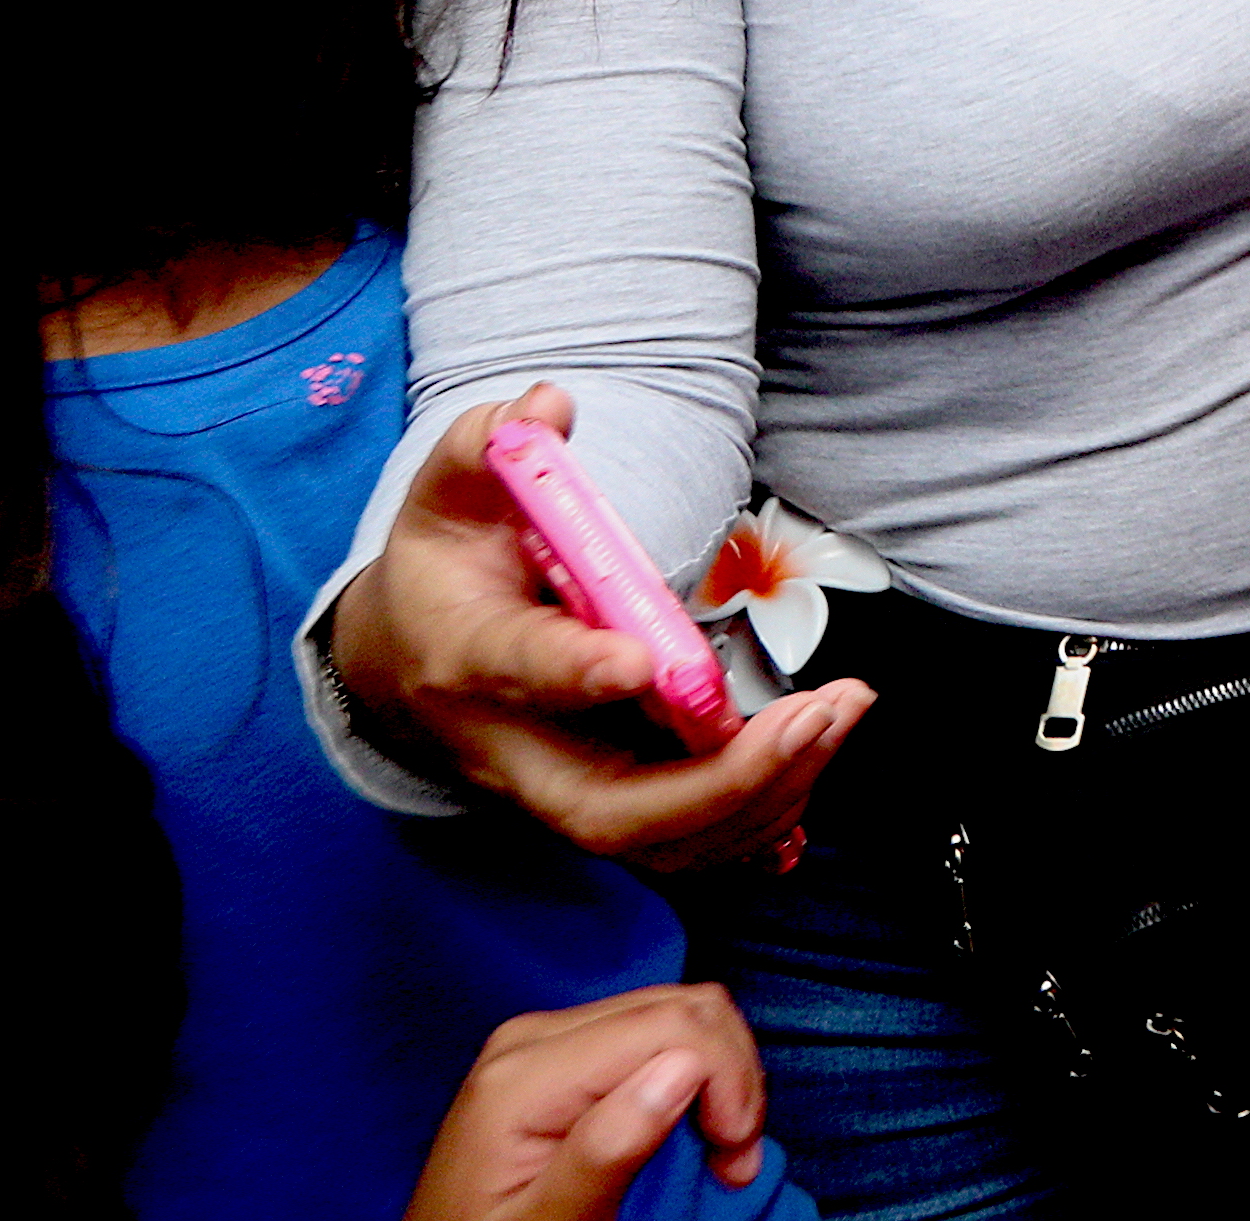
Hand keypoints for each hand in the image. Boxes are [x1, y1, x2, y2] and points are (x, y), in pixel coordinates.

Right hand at [331, 390, 864, 870]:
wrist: (409, 653)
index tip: (648, 662)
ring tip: (841, 715)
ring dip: (763, 795)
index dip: (578, 673)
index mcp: (469, 655)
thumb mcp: (453, 492)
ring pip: (659, 840)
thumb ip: (494, 446)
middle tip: (812, 715)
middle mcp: (513, 748)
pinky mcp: (607, 804)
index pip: (520, 675)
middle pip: (606, 809)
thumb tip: (547, 406)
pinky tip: (819, 762)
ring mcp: (561, 789)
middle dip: (719, 780)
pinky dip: (758, 819)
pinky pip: (683, 844)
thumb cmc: (449, 564)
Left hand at [404, 984, 770, 1220]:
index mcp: (524, 1076)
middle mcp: (534, 1035)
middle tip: (735, 1160)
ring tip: (721, 1149)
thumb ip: (602, 1153)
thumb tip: (682, 1068)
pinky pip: (654, 1029)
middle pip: (681, 1006)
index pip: (668, 1025)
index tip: (734, 1158)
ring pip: (678, 1009)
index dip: (727, 1079)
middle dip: (732, 1075)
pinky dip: (695, 1070)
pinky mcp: (559, 1047)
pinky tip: (694, 1122)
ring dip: (721, 1074)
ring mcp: (544, 1036)